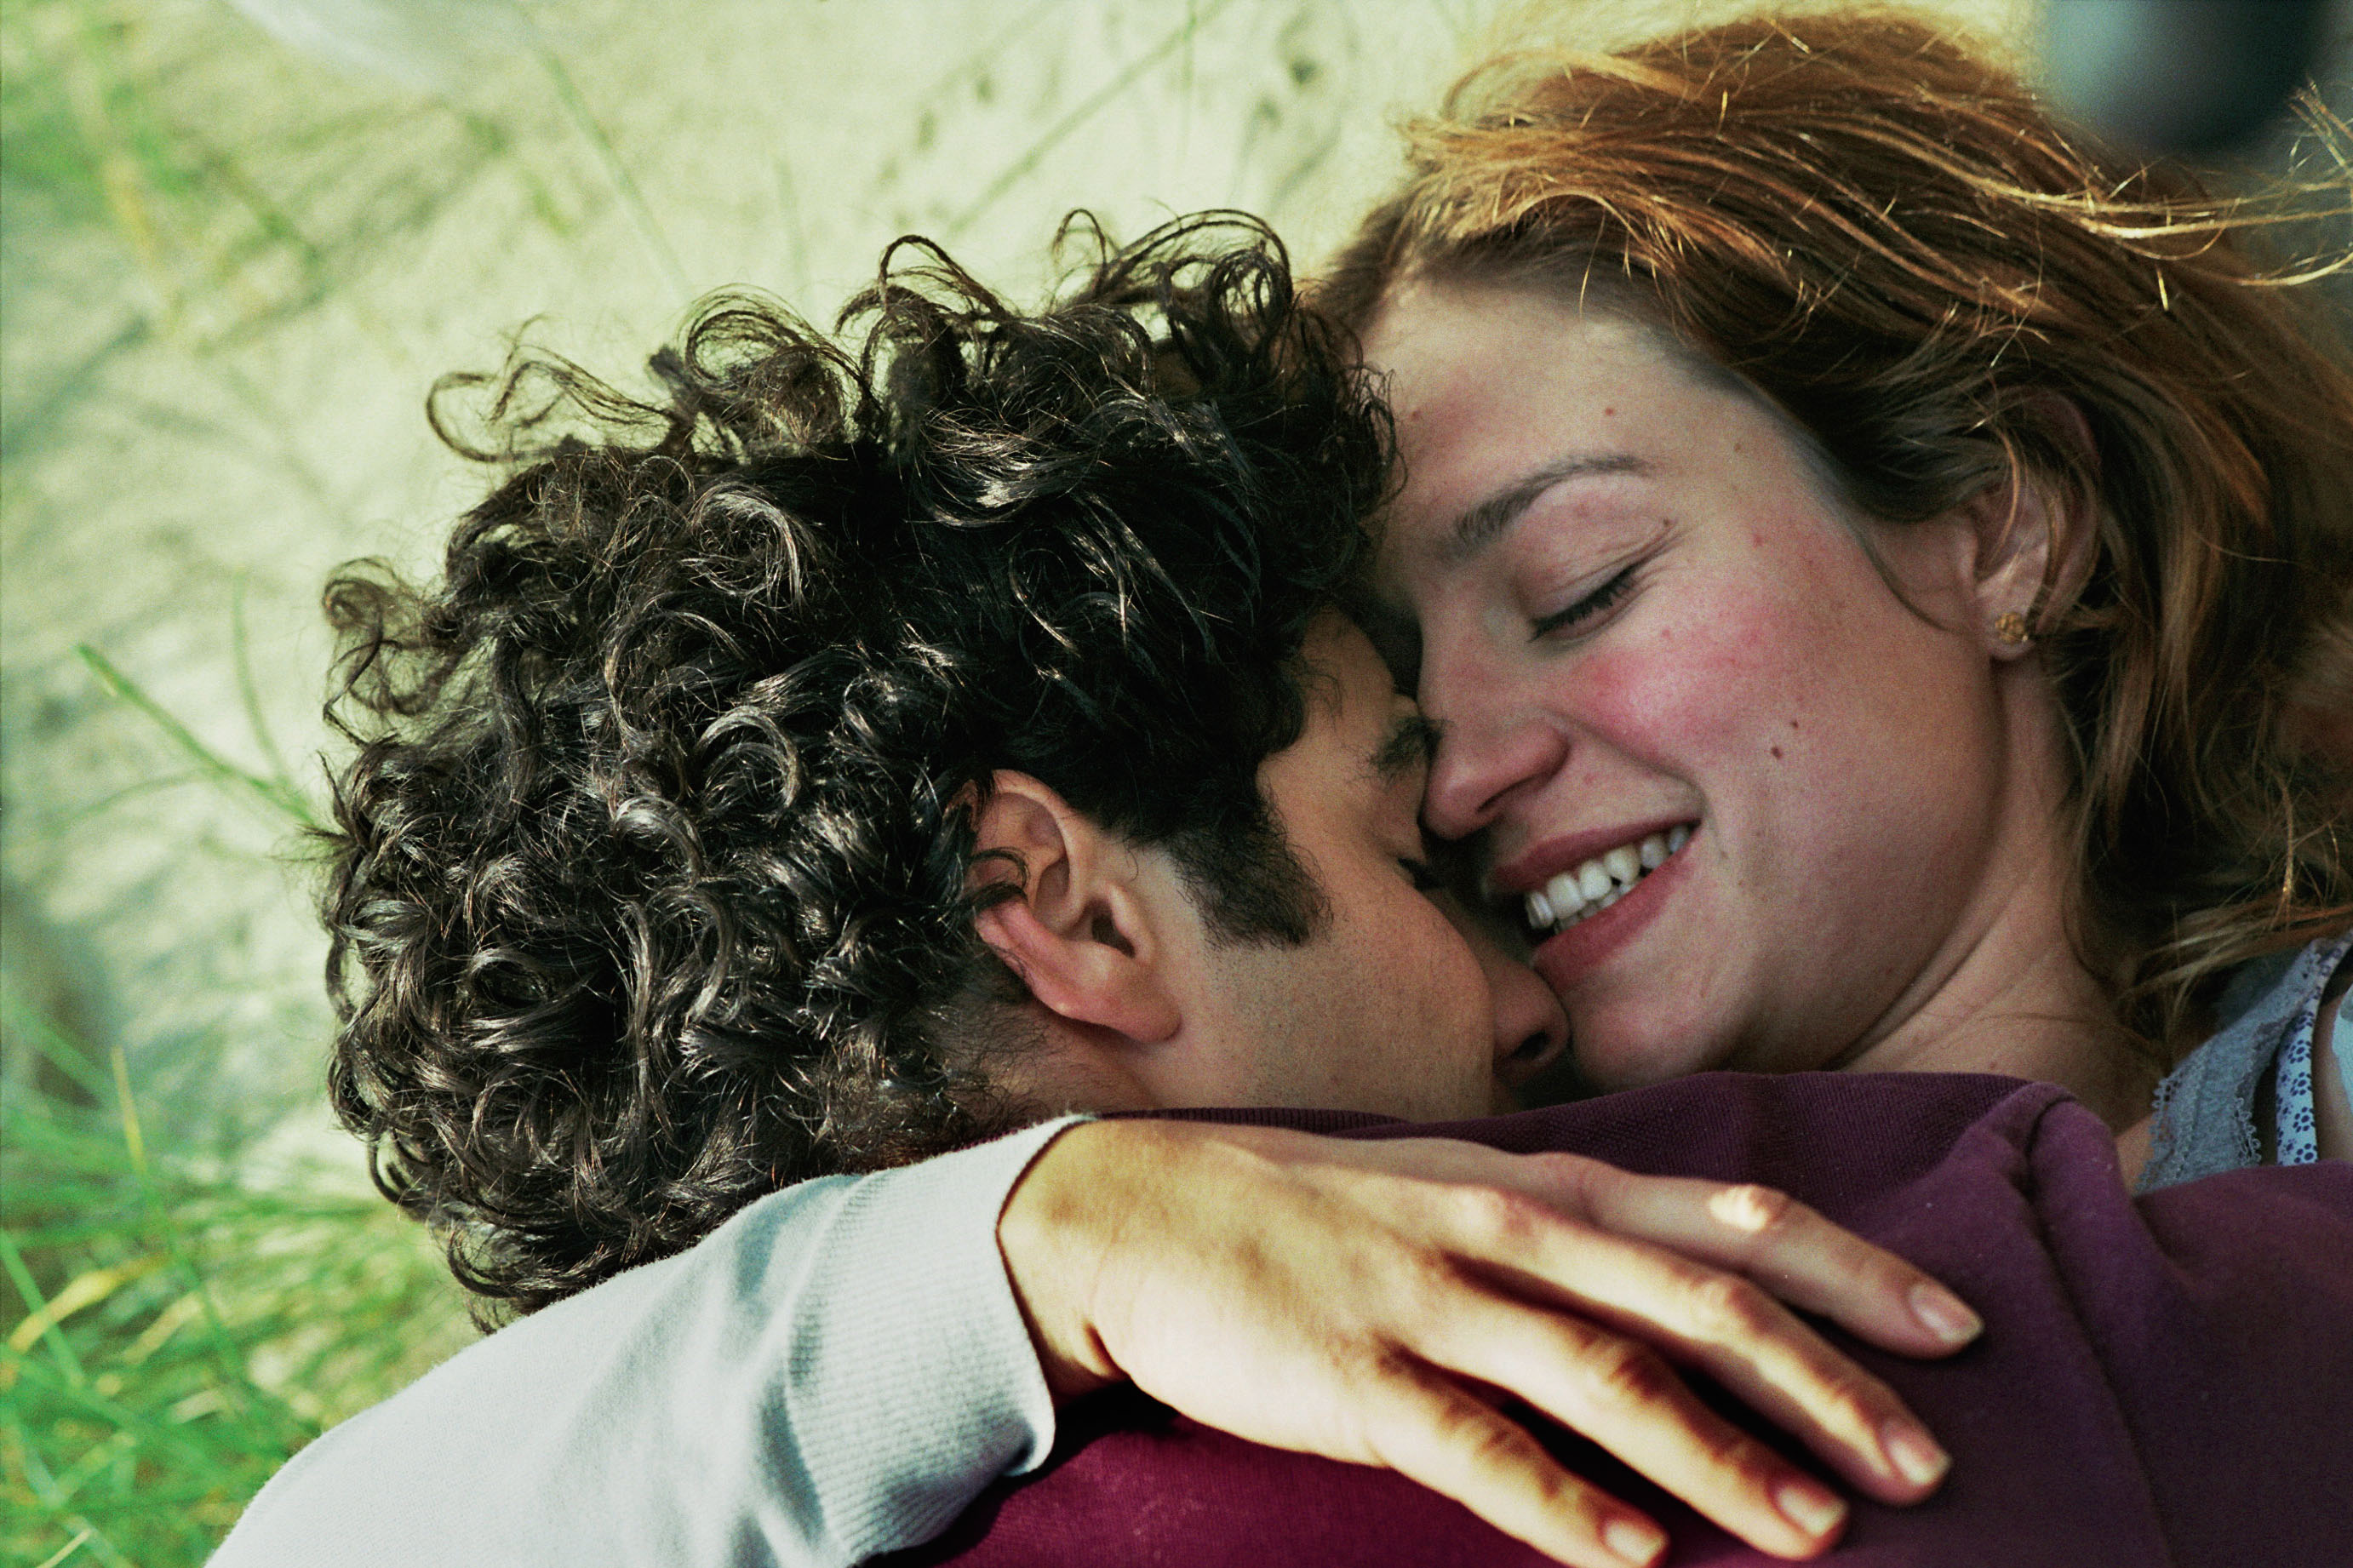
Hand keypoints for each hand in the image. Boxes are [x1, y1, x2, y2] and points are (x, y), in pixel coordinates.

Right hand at [998, 1119, 1979, 1567]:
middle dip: (1824, 1387)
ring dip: (1718, 1459)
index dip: (1854, 1274)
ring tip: (1813, 1534)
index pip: (1733, 1221)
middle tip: (1925, 1470)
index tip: (1958, 1332)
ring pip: (1603, 1378)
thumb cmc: (1324, 1210)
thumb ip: (1580, 1234)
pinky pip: (1473, 1449)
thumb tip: (1712, 1286)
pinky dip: (1559, 1503)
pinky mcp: (1356, 1375)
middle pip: (1698, 1305)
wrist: (1146, 1212)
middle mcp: (1506, 1230)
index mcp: (1546, 1186)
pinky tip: (1631, 1559)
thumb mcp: (1465, 1191)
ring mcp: (1430, 1299)